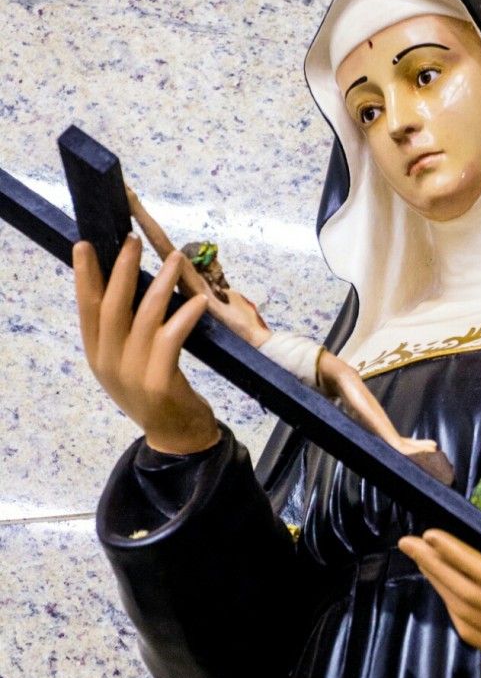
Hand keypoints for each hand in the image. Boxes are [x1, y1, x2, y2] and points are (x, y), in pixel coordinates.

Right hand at [73, 233, 220, 454]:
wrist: (176, 437)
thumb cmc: (156, 392)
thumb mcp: (129, 363)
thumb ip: (123, 333)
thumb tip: (127, 287)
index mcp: (98, 355)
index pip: (86, 308)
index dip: (84, 276)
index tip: (85, 244)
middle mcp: (109, 363)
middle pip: (112, 306)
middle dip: (122, 269)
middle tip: (132, 240)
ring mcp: (132, 374)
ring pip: (144, 317)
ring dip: (161, 283)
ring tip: (176, 259)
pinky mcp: (159, 382)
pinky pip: (172, 338)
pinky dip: (185, 316)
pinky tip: (198, 301)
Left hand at [398, 504, 480, 655]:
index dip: (453, 553)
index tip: (429, 533)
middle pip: (466, 594)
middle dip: (433, 566)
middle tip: (408, 543)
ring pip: (466, 616)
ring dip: (439, 587)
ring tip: (421, 560)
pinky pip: (476, 636)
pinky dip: (454, 613)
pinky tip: (443, 590)